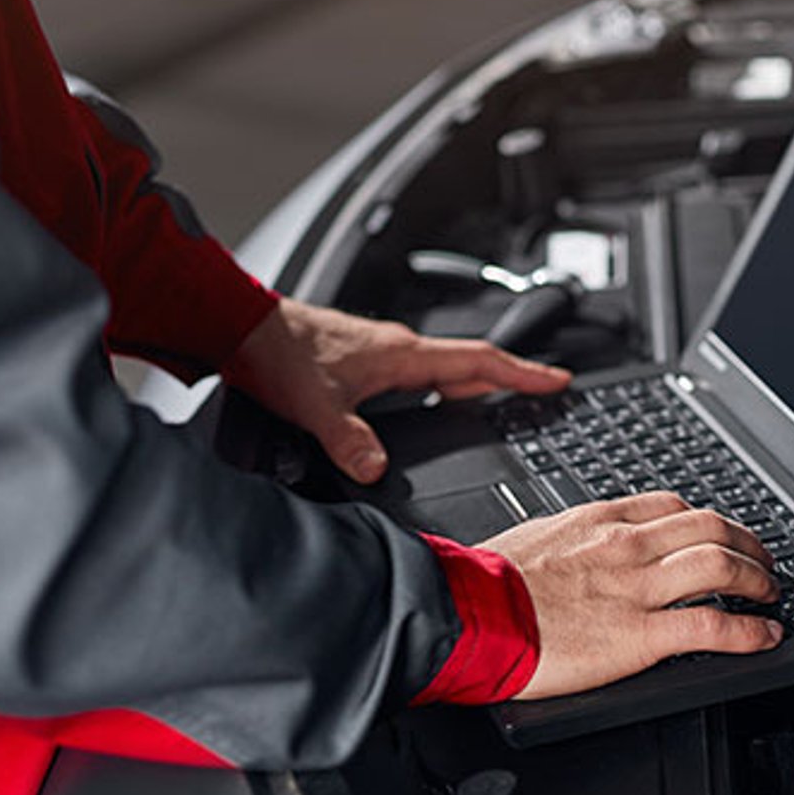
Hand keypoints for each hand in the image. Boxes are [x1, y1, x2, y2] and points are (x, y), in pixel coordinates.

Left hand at [222, 297, 570, 482]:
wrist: (236, 324)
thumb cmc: (276, 352)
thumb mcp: (317, 406)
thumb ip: (349, 441)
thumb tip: (378, 470)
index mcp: (402, 355)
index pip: (479, 362)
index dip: (522, 374)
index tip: (557, 381)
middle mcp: (396, 348)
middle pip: (469, 364)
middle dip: (508, 380)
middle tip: (539, 393)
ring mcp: (379, 351)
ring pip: (442, 368)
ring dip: (472, 383)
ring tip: (494, 402)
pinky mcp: (360, 358)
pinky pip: (417, 373)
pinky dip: (439, 386)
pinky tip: (428, 404)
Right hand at [481, 493, 784, 697]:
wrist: (467, 613)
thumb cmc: (486, 582)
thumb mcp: (536, 539)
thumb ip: (573, 539)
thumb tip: (581, 548)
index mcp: (602, 521)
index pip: (674, 508)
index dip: (710, 522)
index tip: (722, 535)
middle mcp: (629, 547)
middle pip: (712, 530)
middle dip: (749, 545)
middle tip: (763, 563)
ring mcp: (638, 589)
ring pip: (723, 567)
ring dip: (758, 581)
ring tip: (770, 596)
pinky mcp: (642, 635)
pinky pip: (714, 626)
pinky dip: (751, 632)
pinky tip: (765, 637)